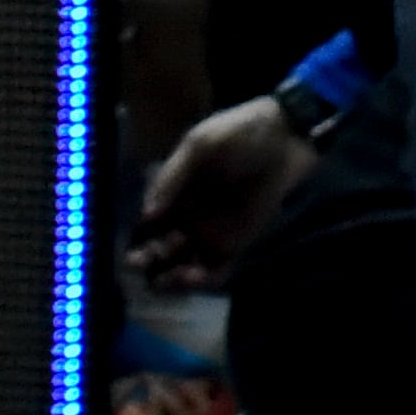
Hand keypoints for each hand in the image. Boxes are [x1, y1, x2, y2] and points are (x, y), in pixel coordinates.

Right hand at [127, 94, 319, 289]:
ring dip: (172, 277)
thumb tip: (146, 213)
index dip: (137, 239)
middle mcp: (190, 214)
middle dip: (149, 262)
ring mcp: (213, 230)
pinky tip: (192, 277)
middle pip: (162, 248)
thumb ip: (173, 175)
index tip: (129, 252)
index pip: (149, 222)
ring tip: (164, 281)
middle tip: (141, 269)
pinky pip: (217, 267)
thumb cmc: (240, 133)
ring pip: (185, 263)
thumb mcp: (200, 144)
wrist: (286, 137)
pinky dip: (203, 278)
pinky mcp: (238, 242)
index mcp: (177, 190)